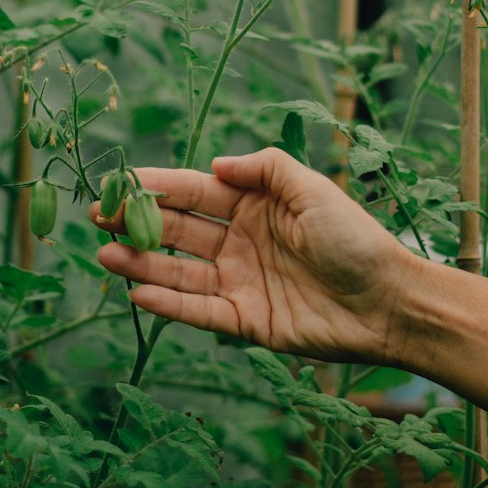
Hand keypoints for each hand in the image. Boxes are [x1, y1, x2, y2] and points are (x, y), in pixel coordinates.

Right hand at [90, 147, 415, 364]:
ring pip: (180, 271)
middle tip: (97, 218)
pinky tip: (138, 291)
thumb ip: (265, 168)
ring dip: (142, 262)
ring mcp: (241, 282)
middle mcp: (241, 242)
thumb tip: (216, 165)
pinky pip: (199, 311)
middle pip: (179, 231)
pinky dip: (169, 303)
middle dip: (138, 223)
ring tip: (106, 254)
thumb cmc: (357, 240)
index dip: (157, 186)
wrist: (390, 302)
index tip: (119, 182)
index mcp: (256, 206)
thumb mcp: (313, 189)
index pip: (195, 192)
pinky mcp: (246, 321)